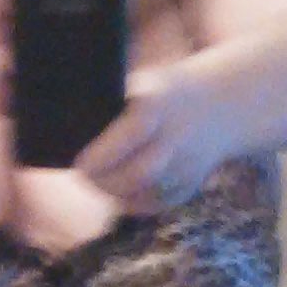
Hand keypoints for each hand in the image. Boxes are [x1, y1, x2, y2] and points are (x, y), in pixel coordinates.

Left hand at [75, 59, 241, 211]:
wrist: (221, 104)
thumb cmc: (164, 93)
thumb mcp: (144, 83)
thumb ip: (113, 103)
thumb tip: (65, 124)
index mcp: (160, 105)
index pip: (130, 136)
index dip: (101, 157)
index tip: (80, 163)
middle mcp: (177, 136)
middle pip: (139, 174)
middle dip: (105, 183)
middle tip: (86, 178)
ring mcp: (189, 164)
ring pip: (146, 194)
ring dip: (117, 195)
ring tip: (101, 184)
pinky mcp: (192, 184)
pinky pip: (158, 204)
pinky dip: (136, 204)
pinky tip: (123, 193)